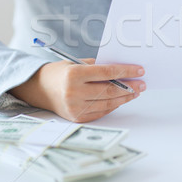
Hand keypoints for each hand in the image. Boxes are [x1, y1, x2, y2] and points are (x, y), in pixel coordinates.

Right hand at [10, 59, 145, 122]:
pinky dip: (113, 106)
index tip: (140, 70)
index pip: (107, 72)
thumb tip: (123, 71)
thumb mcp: (76, 63)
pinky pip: (100, 112)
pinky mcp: (77, 118)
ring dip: (124, 98)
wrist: (38, 89)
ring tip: (135, 92)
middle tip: (142, 84)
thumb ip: (98, 66)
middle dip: (129, 87)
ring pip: (107, 104)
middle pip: (109, 90)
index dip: (126, 71)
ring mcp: (75, 107)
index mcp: (74, 74)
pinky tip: (121, 100)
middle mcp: (74, 92)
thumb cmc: (60, 72)